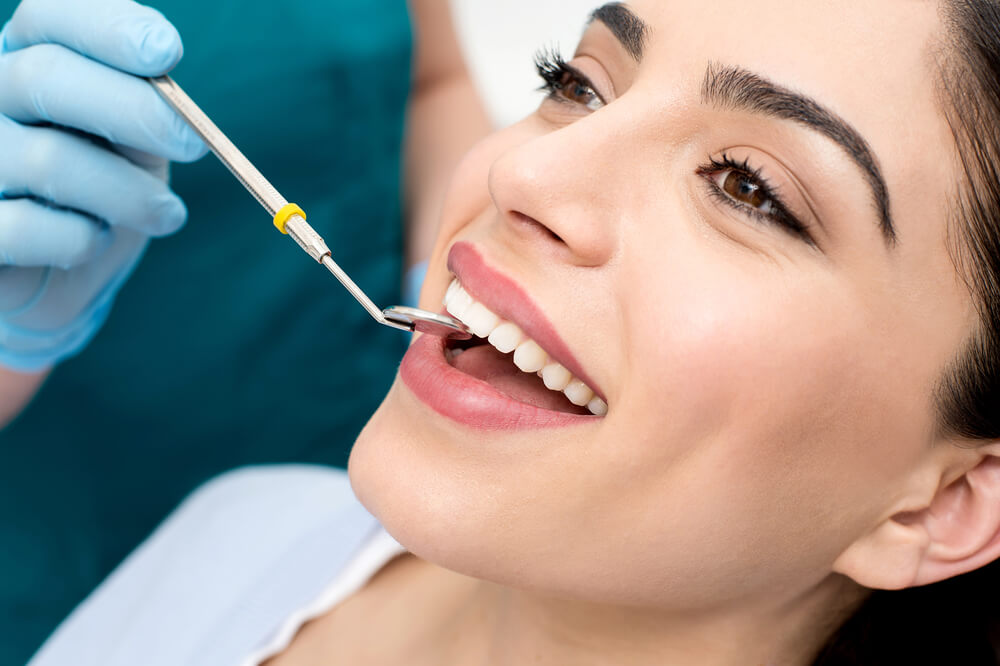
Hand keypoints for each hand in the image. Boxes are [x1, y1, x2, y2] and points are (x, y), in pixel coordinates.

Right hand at [0, 0, 206, 370]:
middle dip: (134, 109)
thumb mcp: (135, 139)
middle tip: (193, 145)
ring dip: (129, 192)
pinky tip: (94, 240)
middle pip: (45, 76)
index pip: (51, 15)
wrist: (63, 266)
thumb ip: (147, 107)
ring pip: (49, 159)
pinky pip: (28, 228)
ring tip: (168, 214)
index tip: (167, 52)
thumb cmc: (105, 187)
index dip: (109, 28)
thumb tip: (169, 87)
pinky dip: (80, 239)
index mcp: (25, 59)